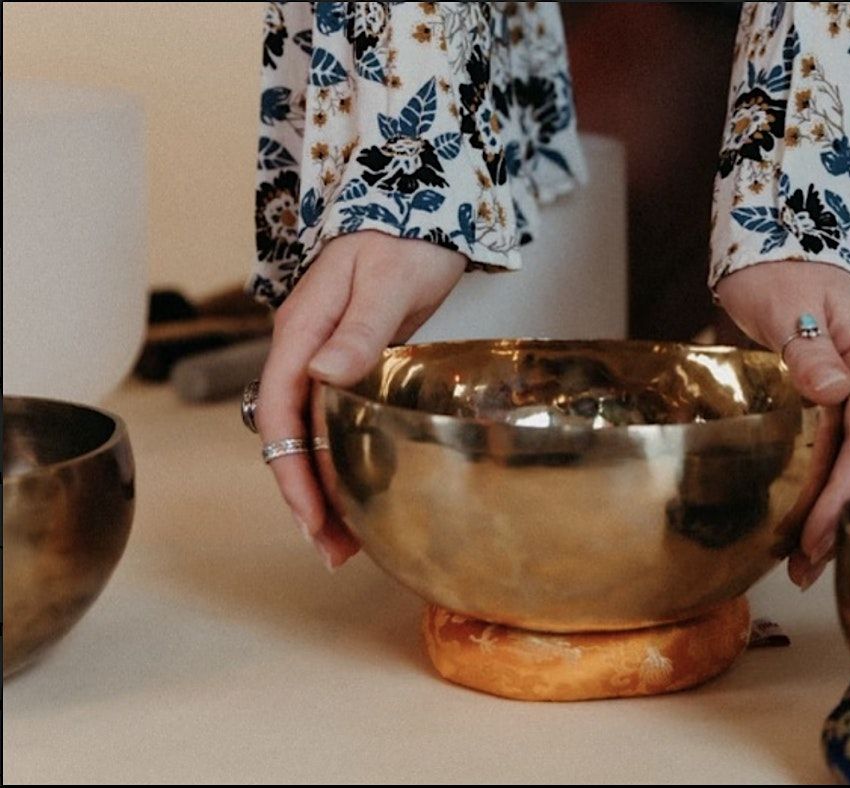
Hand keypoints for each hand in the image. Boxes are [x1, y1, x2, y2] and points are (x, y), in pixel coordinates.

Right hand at [255, 231, 465, 568]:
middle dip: (305, 495)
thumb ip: (358, 329)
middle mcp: (305, 352)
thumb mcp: (386, 282)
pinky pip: (337, 424)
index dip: (290, 470)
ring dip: (324, 487)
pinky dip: (345, 462)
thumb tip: (322, 375)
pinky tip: (363, 491)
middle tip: (332, 550)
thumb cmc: (404, 241)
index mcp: (301, 333)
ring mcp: (326, 360)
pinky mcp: (352, 367)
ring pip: (313, 436)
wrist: (424, 214)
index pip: (278, 414)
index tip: (310, 516)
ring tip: (346, 541)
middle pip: (290, 436)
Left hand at [716, 262, 849, 588]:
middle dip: (846, 517)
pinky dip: (840, 495)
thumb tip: (834, 390)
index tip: (816, 529)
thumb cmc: (781, 271)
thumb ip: (808, 349)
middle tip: (806, 564)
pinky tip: (816, 526)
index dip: (846, 488)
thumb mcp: (785, 301)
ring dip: (844, 516)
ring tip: (807, 564)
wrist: (782, 253)